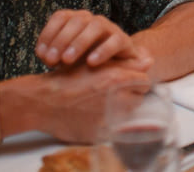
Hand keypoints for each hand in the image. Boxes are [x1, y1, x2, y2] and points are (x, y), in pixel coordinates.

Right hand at [10, 63, 151, 143]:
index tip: (127, 80)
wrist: (44, 102)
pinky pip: (116, 129)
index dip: (136, 79)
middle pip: (140, 98)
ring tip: (106, 102)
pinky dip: (110, 122)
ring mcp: (109, 118)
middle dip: (132, 94)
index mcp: (117, 78)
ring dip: (123, 108)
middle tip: (116, 92)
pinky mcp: (101, 134)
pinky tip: (97, 115)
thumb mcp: (96, 64)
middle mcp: (117, 98)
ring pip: (129, 114)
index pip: (144, 80)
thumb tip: (149, 60)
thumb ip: (125, 62)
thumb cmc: (69, 78)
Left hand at [36, 9, 152, 70]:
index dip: (48, 33)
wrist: (115, 68)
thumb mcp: (65, 60)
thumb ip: (53, 57)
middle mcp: (91, 20)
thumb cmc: (84, 63)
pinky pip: (115, 41)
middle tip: (51, 60)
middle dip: (61, 40)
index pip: (60, 17)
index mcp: (75, 20)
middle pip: (76, 20)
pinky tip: (91, 62)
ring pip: (95, 26)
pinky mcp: (123, 40)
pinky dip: (103, 50)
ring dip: (79, 42)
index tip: (41, 54)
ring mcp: (109, 28)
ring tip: (67, 60)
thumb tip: (45, 56)